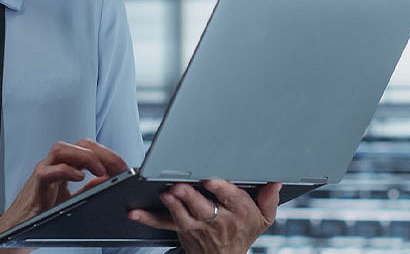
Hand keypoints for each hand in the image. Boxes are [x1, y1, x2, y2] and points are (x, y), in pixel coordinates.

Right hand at [0, 139, 126, 253]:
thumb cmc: (40, 214)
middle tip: (118, 167)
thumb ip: (87, 188)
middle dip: (101, 153)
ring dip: (85, 157)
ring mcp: (43, 172)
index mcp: (63, 166)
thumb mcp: (71, 200)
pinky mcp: (35, 185)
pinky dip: (66, 171)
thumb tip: (107, 178)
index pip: (87, 148)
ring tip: (101, 171)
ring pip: (62, 149)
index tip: (123, 166)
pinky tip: (79, 177)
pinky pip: (48, 171)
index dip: (107, 154)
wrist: (15, 231)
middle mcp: (53, 164)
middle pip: (78, 144)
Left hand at [128, 180, 280, 253]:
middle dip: (190, 197)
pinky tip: (134, 211)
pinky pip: (162, 224)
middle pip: (203, 208)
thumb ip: (268, 198)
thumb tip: (275, 181)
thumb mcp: (262, 217)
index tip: (210, 180)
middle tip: (179, 186)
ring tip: (165, 193)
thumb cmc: (242, 230)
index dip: (220, 189)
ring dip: (172, 204)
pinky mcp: (180, 230)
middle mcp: (217, 221)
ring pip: (182, 215)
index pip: (231, 199)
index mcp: (238, 212)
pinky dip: (147, 218)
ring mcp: (197, 227)